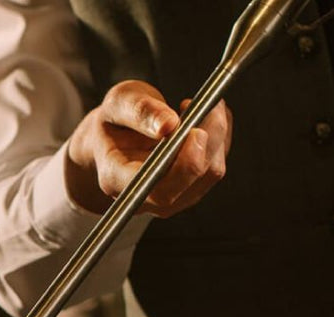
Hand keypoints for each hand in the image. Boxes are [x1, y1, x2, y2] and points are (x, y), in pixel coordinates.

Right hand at [61, 80, 231, 217]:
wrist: (116, 137)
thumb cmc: (114, 120)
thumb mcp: (119, 102)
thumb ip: (140, 110)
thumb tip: (169, 124)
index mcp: (115, 177)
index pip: (155, 186)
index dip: (183, 165)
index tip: (196, 131)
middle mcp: (143, 196)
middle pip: (190, 181)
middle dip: (208, 139)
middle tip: (208, 104)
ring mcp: (169, 198)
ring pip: (210, 173)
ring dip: (217, 135)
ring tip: (200, 106)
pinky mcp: (190, 191)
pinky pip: (216, 167)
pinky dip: (218, 140)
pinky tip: (202, 120)